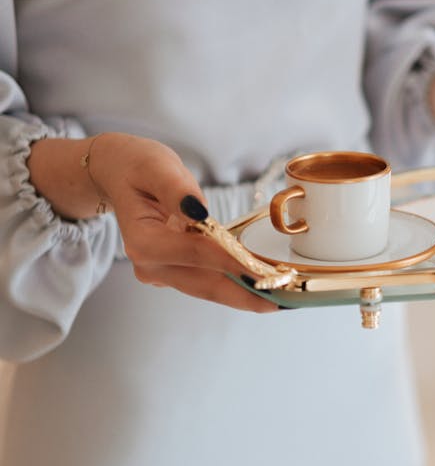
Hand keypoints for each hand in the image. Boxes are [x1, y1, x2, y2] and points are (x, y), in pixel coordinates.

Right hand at [28, 133, 277, 311]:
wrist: (117, 173)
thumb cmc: (137, 166)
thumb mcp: (157, 166)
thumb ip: (177, 190)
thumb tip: (200, 213)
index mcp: (144, 243)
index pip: (200, 255)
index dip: (236, 263)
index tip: (268, 273)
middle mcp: (150, 266)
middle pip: (208, 284)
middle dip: (248, 292)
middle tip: (287, 298)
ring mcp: (161, 273)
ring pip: (211, 288)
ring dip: (246, 292)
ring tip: (283, 295)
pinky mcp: (173, 271)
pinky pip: (209, 280)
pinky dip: (235, 282)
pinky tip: (263, 283)